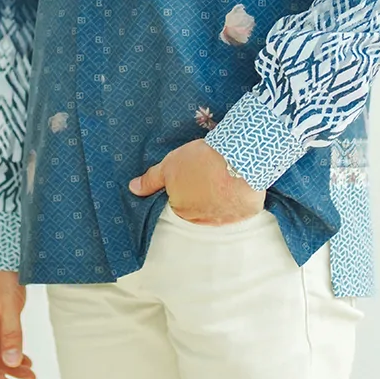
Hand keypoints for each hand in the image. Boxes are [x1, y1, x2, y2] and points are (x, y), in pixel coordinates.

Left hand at [128, 137, 265, 223]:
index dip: (184, 191)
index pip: (178, 206)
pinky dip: (240, 200)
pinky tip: (240, 186)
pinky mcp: (246, 213)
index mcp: (182, 210)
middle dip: (202, 197)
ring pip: (220, 212)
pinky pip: (242, 210)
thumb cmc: (200, 160)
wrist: (237, 158)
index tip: (192, 178)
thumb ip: (151, 180)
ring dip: (221, 201)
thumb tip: (132, 189)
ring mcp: (226, 219)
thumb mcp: (170, 164)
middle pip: (199, 212)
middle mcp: (203, 221)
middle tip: (208, 177)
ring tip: (225, 180)